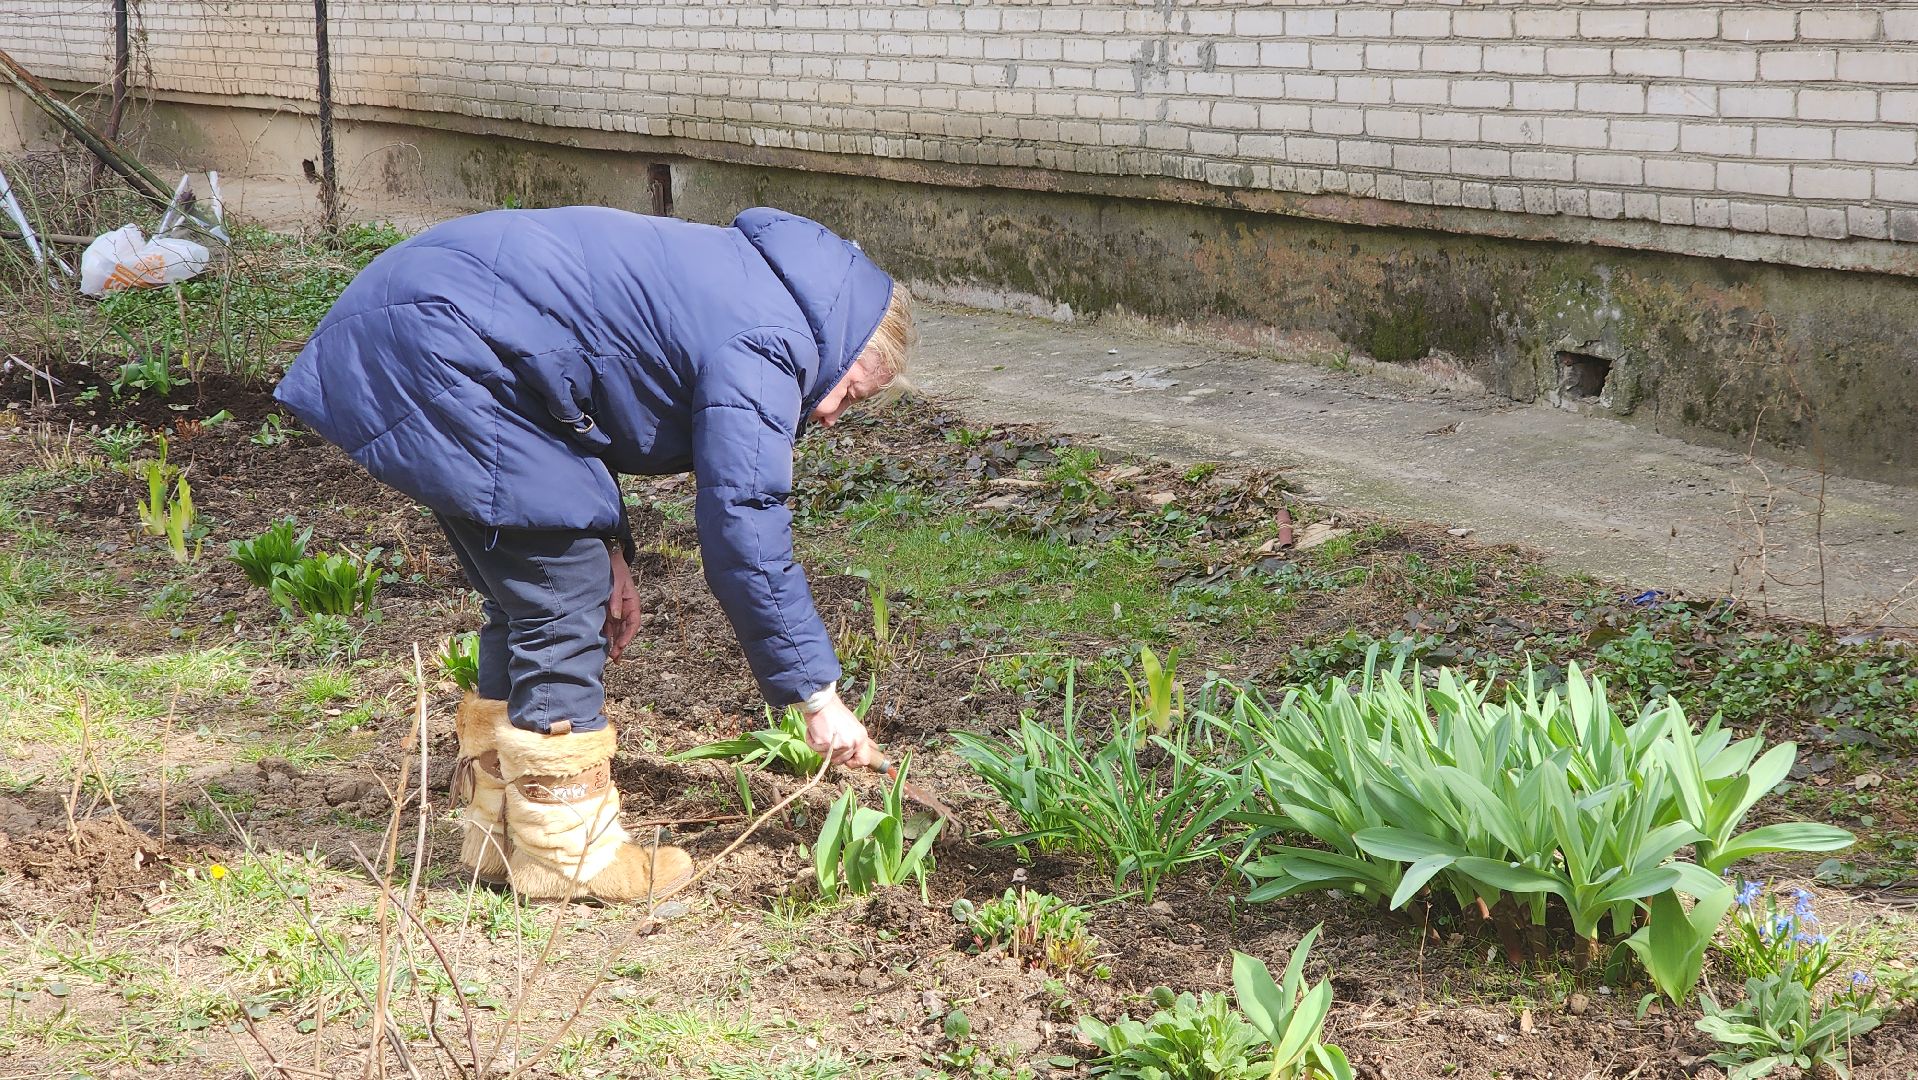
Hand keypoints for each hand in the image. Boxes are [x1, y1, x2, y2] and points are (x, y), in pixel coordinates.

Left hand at [603, 545, 641, 660]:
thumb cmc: (615, 568)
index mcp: (632, 602)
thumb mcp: (617, 583)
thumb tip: (615, 616)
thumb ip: (615, 600)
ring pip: (617, 629)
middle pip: (625, 629)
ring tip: (610, 656)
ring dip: (614, 642)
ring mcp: (616, 609)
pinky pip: (608, 624)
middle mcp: (625, 608)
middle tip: (615, 658)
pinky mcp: (607, 609)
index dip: (628, 635)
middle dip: (621, 644)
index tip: (621, 645)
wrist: (607, 556)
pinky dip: (607, 634)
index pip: (633, 623)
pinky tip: (602, 643)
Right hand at [802, 687, 875, 767]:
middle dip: (832, 752)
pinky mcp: (825, 744)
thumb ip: (854, 741)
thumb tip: (862, 755)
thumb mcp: (852, 727)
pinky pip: (816, 750)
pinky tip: (815, 731)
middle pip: (841, 760)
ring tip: (822, 731)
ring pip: (827, 757)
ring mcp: (839, 745)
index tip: (847, 760)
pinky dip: (812, 741)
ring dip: (821, 747)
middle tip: (829, 736)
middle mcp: (852, 742)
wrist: (821, 703)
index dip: (853, 762)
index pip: (863, 760)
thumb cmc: (835, 712)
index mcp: (861, 738)